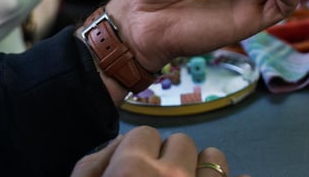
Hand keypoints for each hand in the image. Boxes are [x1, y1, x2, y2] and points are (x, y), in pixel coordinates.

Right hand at [70, 126, 248, 176]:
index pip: (145, 135)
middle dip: (171, 160)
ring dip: (202, 171)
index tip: (136, 171)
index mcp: (132, 168)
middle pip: (181, 143)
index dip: (140, 154)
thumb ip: (94, 163)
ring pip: (214, 157)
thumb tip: (118, 145)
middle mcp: (172, 176)